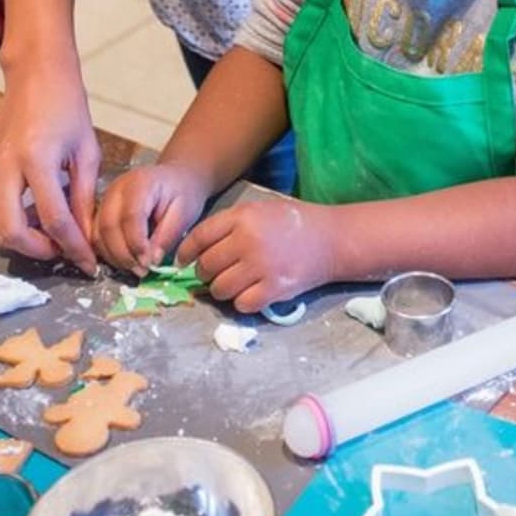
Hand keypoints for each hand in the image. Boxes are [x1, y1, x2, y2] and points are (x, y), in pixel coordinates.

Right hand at [0, 65, 99, 274]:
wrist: (35, 79)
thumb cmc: (68, 110)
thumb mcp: (87, 153)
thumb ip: (84, 197)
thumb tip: (87, 236)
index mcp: (36, 160)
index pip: (54, 219)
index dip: (74, 247)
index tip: (89, 264)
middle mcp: (5, 168)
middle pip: (13, 233)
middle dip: (42, 251)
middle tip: (67, 251)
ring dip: (27, 242)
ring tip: (57, 239)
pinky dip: (14, 227)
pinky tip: (39, 222)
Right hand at [94, 162, 208, 276]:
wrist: (177, 179)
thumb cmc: (183, 194)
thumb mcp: (184, 213)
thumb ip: (167, 235)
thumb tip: (151, 260)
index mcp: (139, 184)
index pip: (130, 217)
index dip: (137, 244)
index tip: (148, 263)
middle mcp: (116, 190)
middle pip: (108, 227)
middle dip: (123, 255)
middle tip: (142, 271)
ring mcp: (105, 200)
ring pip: (98, 234)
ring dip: (114, 257)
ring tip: (136, 269)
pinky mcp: (101, 211)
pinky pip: (96, 236)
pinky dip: (108, 253)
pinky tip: (126, 262)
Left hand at [175, 198, 336, 312]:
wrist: (331, 240)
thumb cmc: (292, 223)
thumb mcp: (259, 211)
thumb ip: (229, 226)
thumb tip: (195, 251)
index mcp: (243, 217)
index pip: (199, 238)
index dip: (186, 252)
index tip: (184, 261)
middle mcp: (249, 241)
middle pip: (207, 266)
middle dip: (206, 273)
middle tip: (216, 273)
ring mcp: (262, 267)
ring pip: (220, 289)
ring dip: (222, 289)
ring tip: (235, 283)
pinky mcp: (274, 289)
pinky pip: (242, 304)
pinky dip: (242, 301)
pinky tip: (252, 292)